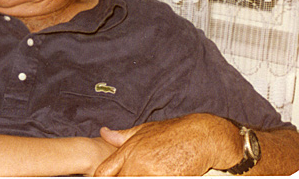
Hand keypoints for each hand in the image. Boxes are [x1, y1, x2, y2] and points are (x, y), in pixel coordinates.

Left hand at [94, 113, 241, 175]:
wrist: (200, 136)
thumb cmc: (172, 132)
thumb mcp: (143, 130)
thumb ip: (121, 136)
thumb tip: (103, 132)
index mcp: (128, 151)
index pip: (103, 172)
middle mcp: (137, 163)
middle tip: (134, 174)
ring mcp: (152, 174)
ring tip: (149, 174)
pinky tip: (160, 175)